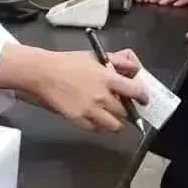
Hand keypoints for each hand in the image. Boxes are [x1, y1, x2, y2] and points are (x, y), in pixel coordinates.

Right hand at [0, 44, 147, 132]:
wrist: (43, 74)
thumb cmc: (70, 62)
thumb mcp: (96, 57)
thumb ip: (118, 61)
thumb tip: (135, 69)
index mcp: (108, 78)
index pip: (136, 91)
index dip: (143, 97)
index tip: (143, 99)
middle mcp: (102, 97)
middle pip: (125, 112)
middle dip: (127, 110)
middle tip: (123, 106)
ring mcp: (91, 111)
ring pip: (114, 126)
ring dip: (116, 122)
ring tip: (112, 116)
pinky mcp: (79, 120)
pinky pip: (97, 130)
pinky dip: (100, 126)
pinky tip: (97, 119)